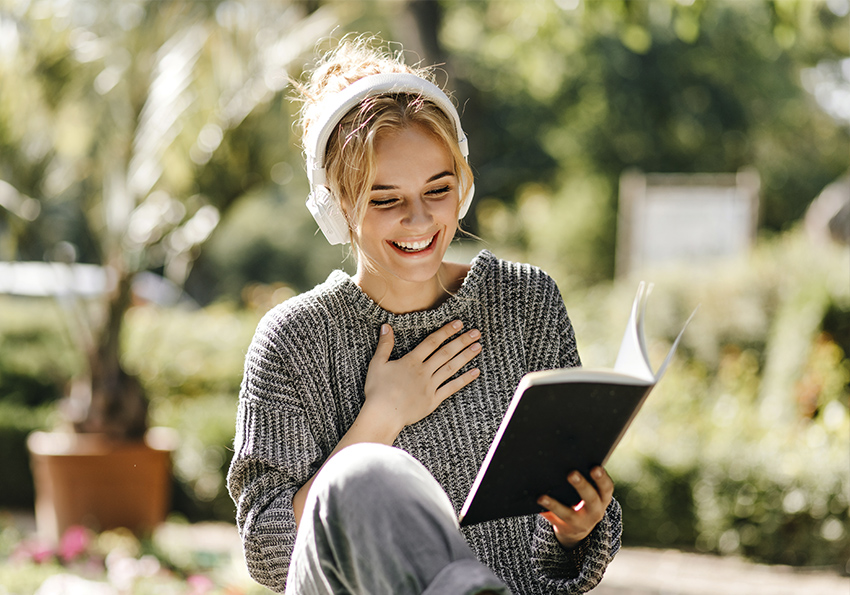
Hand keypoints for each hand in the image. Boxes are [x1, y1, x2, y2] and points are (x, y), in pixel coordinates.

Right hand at [363, 320, 481, 431]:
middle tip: (476, 332)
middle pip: (446, 352)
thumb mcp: (377, 364)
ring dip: (465, 356)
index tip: (458, 323)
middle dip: (461, 341)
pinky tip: (475, 372)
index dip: (446, 331)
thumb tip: (387, 326)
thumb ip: (384, 345)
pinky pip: (451, 388)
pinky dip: (464, 380)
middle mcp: (424, 371)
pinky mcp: (433, 400)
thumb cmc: (377, 390)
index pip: (432, 342)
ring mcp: (430, 386)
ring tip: (478, 347)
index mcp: (411, 361)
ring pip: (451, 368)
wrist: (383, 415)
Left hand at [537, 466, 613, 548]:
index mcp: (603, 499)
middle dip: (581, 486)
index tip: (595, 468)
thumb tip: (571, 458)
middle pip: (590, 499)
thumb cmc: (584, 500)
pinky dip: (545, 513)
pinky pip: (554, 521)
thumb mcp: (593, 493)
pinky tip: (537, 505)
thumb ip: (587, 479)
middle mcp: (595, 512)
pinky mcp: (566, 528)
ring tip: (542, 497)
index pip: (606, 488)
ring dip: (555, 505)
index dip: (602, 478)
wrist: (578, 529)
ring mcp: (581, 523)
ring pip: (568, 514)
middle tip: (571, 474)